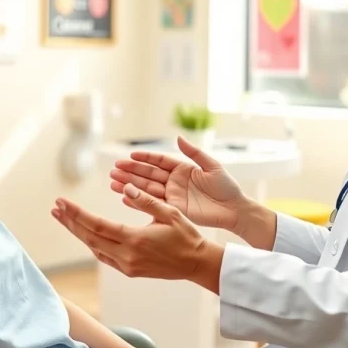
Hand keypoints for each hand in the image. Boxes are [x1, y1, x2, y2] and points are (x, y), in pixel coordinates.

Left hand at [52, 184, 224, 291]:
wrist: (197, 264)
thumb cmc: (186, 236)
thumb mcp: (169, 213)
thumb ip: (145, 200)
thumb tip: (126, 189)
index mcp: (135, 239)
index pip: (97, 225)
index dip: (76, 214)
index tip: (61, 203)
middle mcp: (127, 255)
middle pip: (89, 237)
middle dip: (70, 223)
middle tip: (55, 209)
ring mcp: (127, 265)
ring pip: (95, 248)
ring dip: (78, 233)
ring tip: (64, 219)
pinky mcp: (130, 271)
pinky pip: (104, 256)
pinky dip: (92, 244)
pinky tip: (85, 234)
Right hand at [110, 136, 246, 230]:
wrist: (234, 210)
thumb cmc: (227, 187)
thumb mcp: (212, 166)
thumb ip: (194, 153)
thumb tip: (178, 137)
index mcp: (182, 169)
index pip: (159, 161)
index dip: (145, 159)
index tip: (130, 156)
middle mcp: (174, 181)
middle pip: (148, 174)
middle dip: (131, 172)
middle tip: (114, 169)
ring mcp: (172, 196)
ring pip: (146, 189)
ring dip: (130, 185)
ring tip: (112, 182)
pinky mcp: (173, 210)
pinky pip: (152, 204)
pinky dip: (138, 201)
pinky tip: (124, 198)